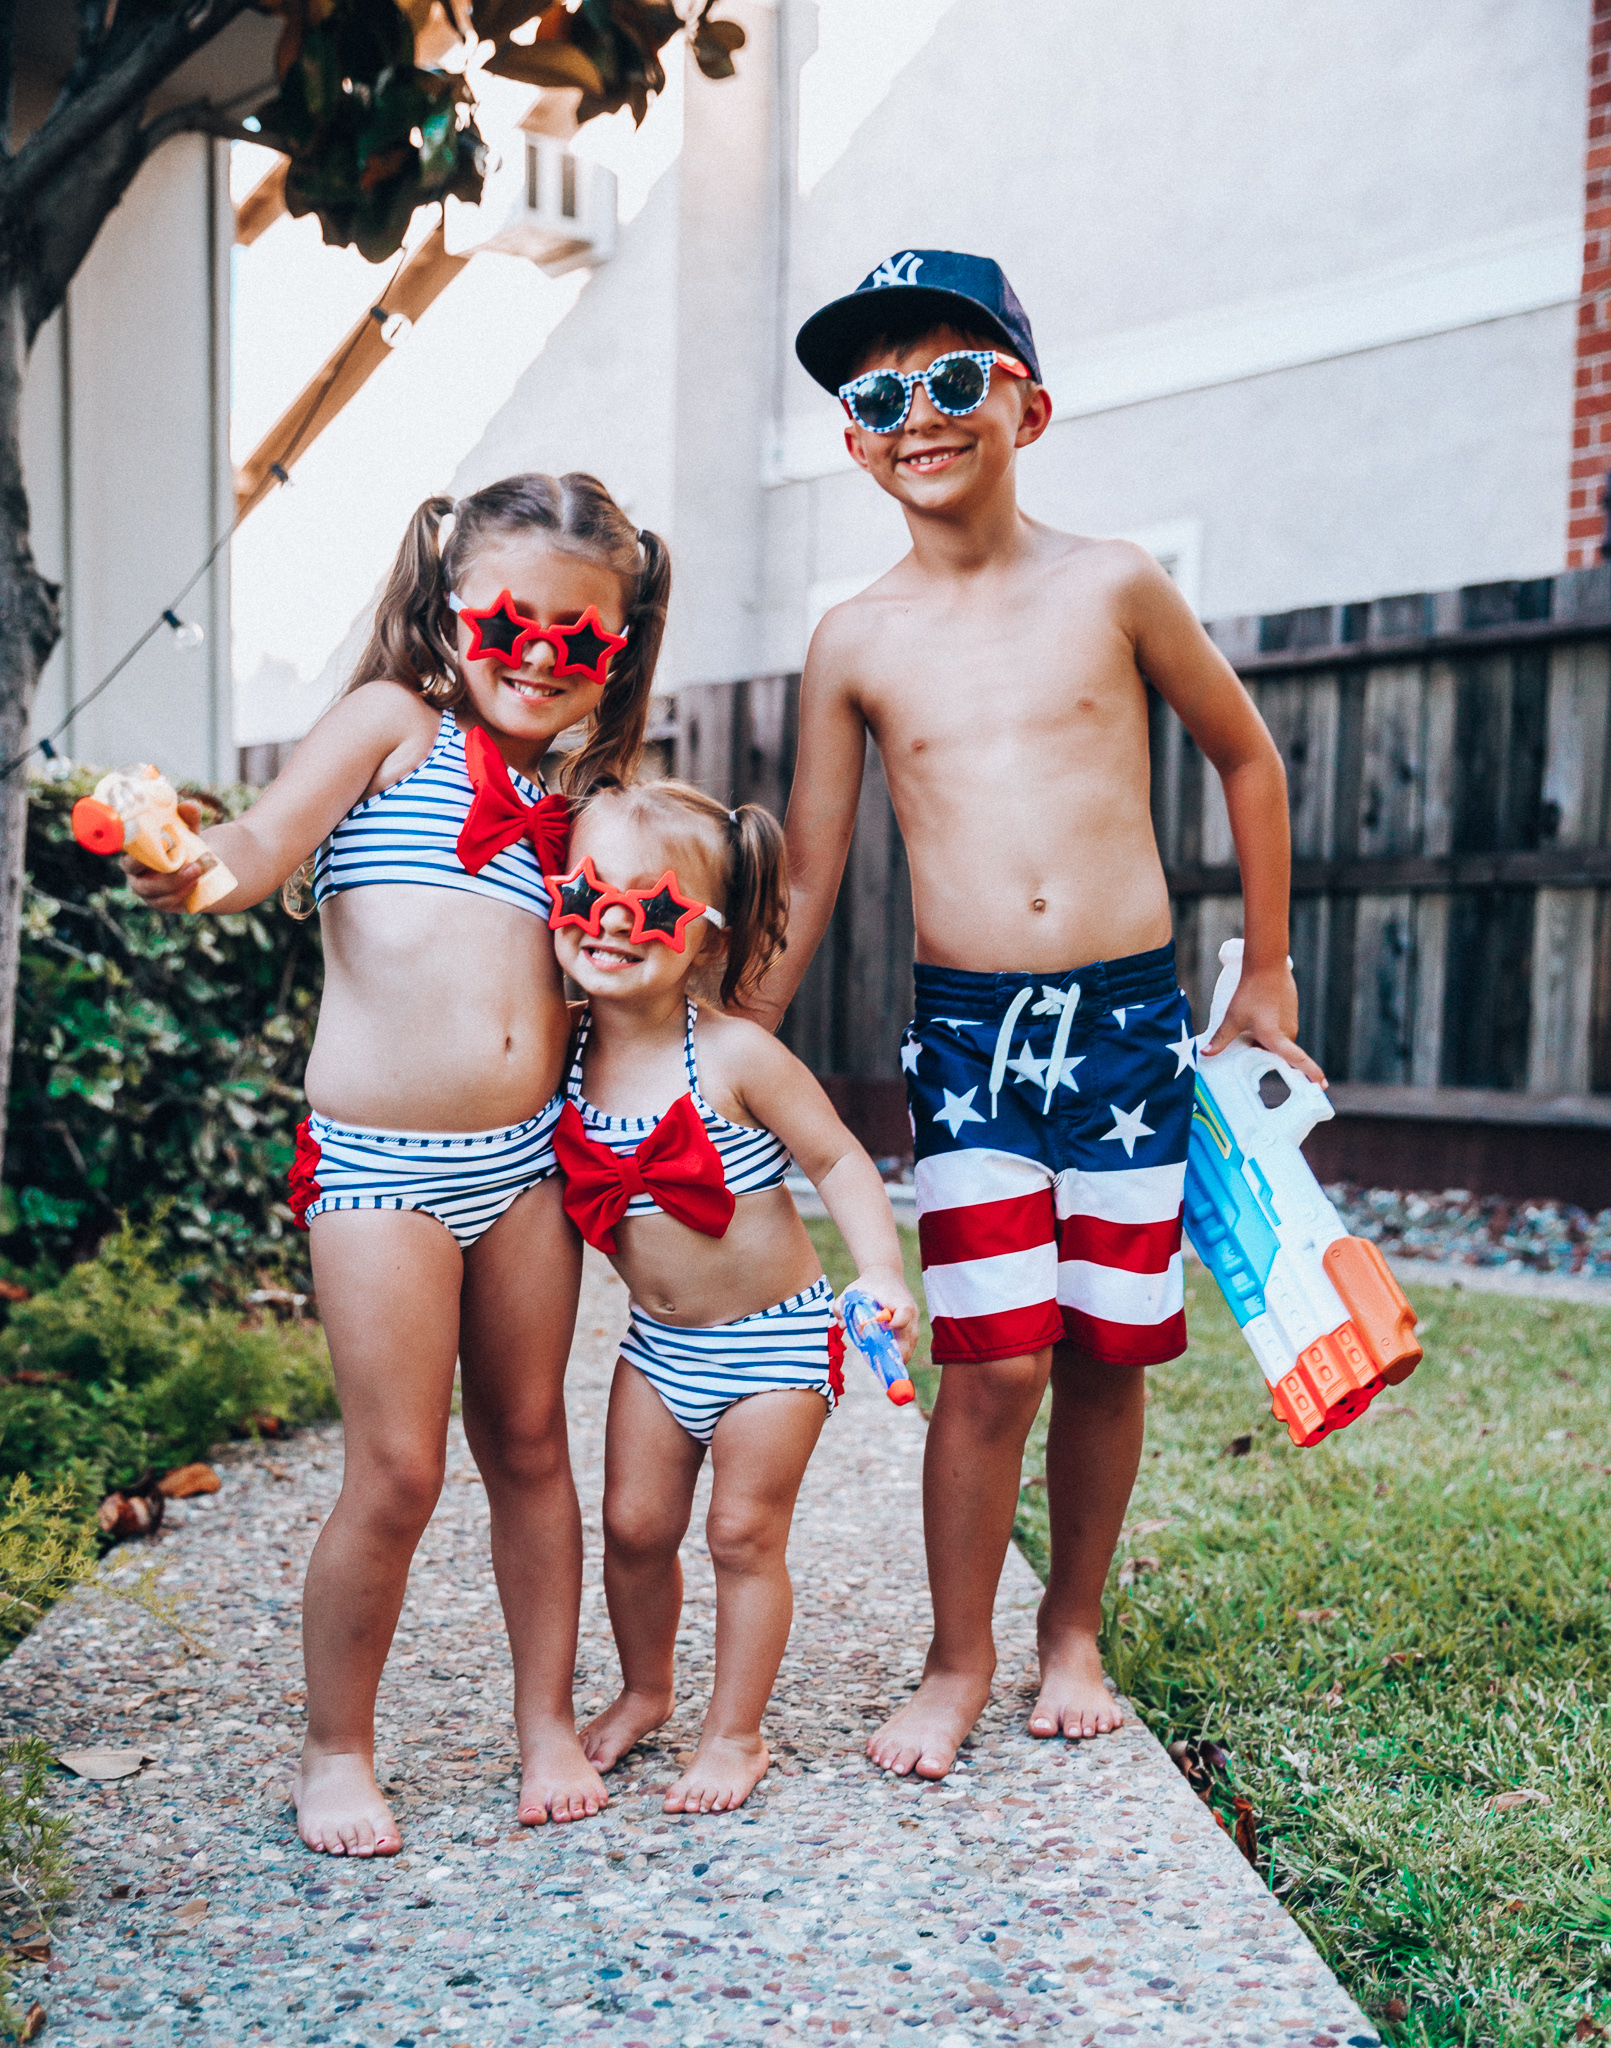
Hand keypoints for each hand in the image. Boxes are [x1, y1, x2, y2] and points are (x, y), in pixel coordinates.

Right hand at [120, 800, 203, 911]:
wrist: (202, 867)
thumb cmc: (185, 843)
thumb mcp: (189, 828)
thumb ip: (188, 816)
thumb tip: (188, 805)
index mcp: (133, 848)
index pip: (123, 846)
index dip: (130, 844)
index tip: (150, 841)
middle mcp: (133, 870)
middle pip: (132, 870)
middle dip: (152, 865)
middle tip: (177, 860)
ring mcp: (145, 888)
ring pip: (149, 889)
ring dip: (173, 881)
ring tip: (196, 870)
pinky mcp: (159, 902)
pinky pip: (164, 902)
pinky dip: (180, 894)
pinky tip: (194, 884)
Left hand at [845, 1266, 920, 1363]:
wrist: (885, 1274)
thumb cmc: (868, 1285)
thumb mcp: (852, 1291)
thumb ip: (842, 1305)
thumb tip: (841, 1324)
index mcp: (899, 1301)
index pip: (904, 1315)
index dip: (896, 1324)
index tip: (885, 1328)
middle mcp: (911, 1312)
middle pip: (911, 1339)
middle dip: (895, 1354)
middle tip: (880, 1364)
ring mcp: (914, 1320)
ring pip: (911, 1345)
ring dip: (898, 1357)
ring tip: (882, 1365)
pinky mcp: (912, 1326)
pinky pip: (909, 1344)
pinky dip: (899, 1353)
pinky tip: (885, 1359)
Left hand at [1202, 960, 1326, 1085]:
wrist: (1266, 965)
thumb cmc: (1251, 992)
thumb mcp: (1233, 1018)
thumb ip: (1221, 1039)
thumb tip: (1206, 1054)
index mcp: (1277, 1038)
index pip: (1298, 1061)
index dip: (1311, 1074)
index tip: (1322, 1086)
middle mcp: (1288, 1032)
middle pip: (1278, 1053)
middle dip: (1264, 1054)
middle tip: (1247, 1049)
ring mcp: (1291, 1022)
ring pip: (1278, 1040)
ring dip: (1265, 1040)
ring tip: (1249, 1028)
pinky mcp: (1290, 1012)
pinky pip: (1280, 1028)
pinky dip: (1269, 1029)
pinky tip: (1256, 1017)